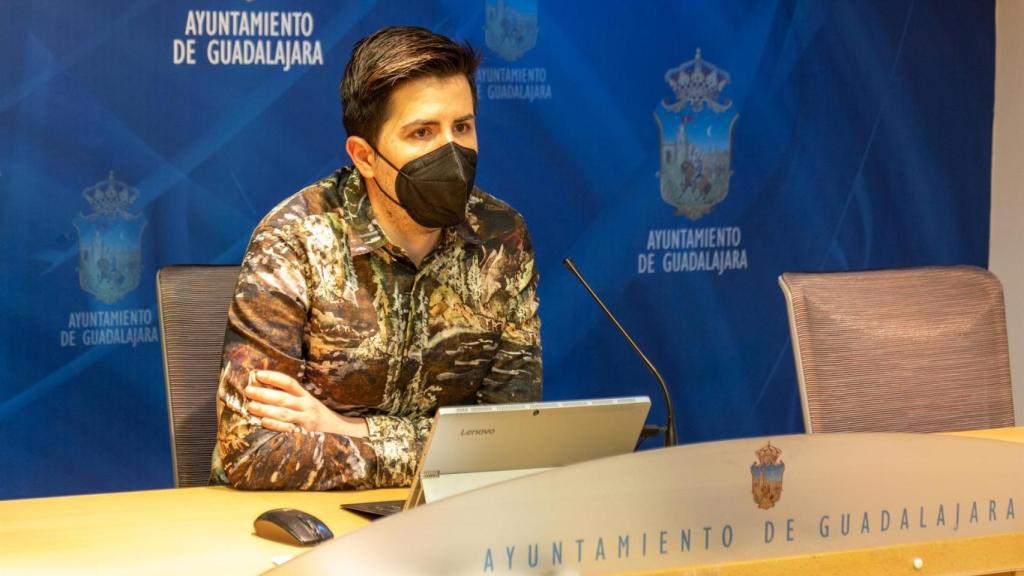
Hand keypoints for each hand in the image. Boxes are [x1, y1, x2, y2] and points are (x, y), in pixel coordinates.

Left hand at [244, 370, 368, 436]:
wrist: (335, 424)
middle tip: (248, 390)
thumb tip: (263, 384)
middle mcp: (306, 404)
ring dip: (266, 409)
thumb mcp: (305, 398)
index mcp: (305, 394)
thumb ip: (289, 393)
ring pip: (284, 413)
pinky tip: (263, 421)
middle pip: (283, 398)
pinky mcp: (304, 431)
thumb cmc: (312, 409)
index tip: (258, 374)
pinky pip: (288, 428)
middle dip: (264, 394)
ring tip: (251, 406)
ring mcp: (305, 418)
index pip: (289, 383)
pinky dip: (275, 425)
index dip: (273, 377)